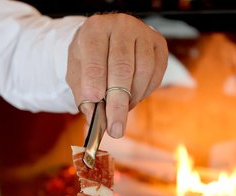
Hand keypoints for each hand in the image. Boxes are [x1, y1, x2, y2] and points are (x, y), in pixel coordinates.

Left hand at [66, 13, 167, 138]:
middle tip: (115, 129)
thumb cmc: (89, 59)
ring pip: (143, 71)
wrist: (106, 40)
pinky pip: (156, 74)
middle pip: (122, 68)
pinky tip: (133, 97)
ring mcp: (143, 33)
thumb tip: (94, 121)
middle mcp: (121, 26)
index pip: (95, 57)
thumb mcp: (77, 74)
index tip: (95, 102)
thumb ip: (83, 96)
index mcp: (95, 29)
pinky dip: (144, 92)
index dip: (95, 81)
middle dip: (118, 103)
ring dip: (132, 99)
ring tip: (121, 112)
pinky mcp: (159, 44)